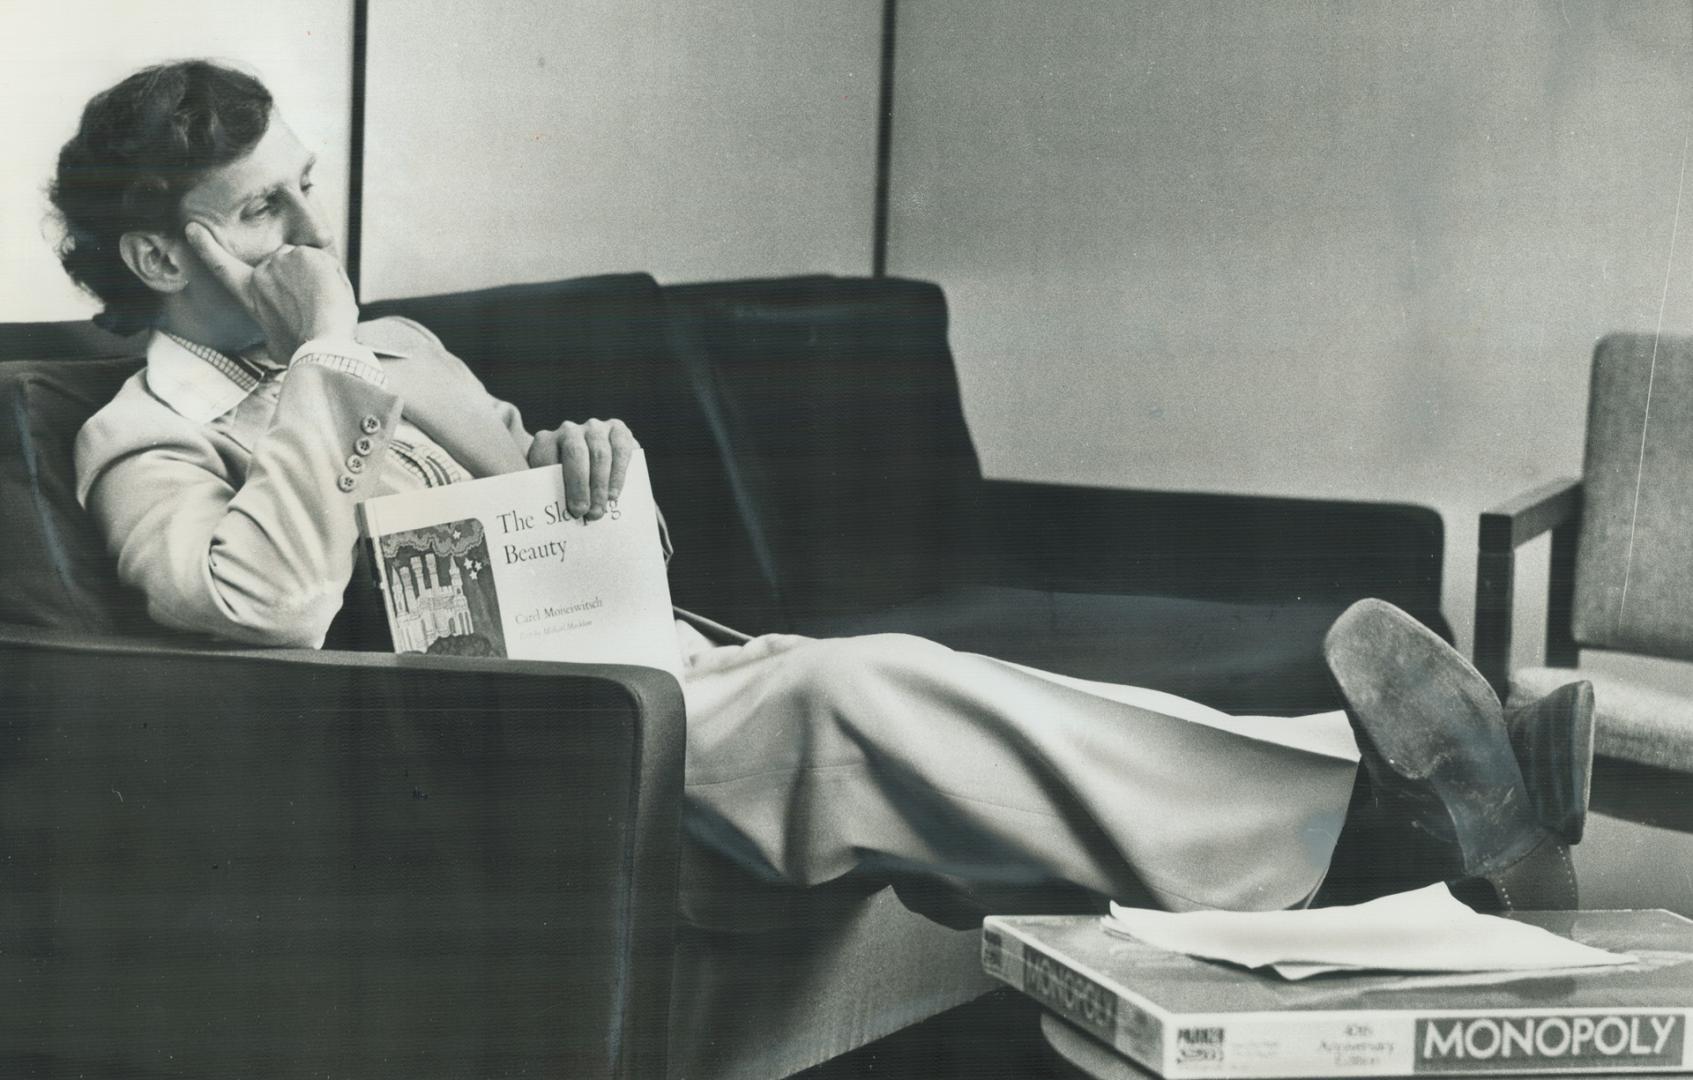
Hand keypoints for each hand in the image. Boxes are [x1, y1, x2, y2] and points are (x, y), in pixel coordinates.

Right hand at [184, 222, 358, 360]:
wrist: (320, 343)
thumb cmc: (302, 351)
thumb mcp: (277, 347)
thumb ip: (271, 336)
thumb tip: (272, 347)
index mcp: (250, 296)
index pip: (222, 267)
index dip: (206, 247)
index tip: (192, 229)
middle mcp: (260, 275)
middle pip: (287, 265)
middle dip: (304, 281)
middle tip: (313, 308)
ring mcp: (280, 261)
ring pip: (306, 261)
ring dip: (318, 277)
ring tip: (320, 304)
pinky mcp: (301, 254)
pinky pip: (323, 259)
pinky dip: (331, 273)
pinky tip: (327, 292)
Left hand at [528, 418, 637, 520]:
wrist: (588, 467)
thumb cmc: (564, 485)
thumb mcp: (548, 486)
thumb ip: (547, 494)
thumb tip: (549, 514)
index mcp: (545, 441)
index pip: (547, 457)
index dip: (555, 482)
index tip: (568, 508)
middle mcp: (569, 430)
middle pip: (576, 453)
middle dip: (580, 485)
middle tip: (583, 512)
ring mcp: (594, 428)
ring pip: (600, 453)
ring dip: (600, 485)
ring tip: (599, 509)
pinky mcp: (617, 429)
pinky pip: (621, 449)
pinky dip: (619, 473)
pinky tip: (615, 494)